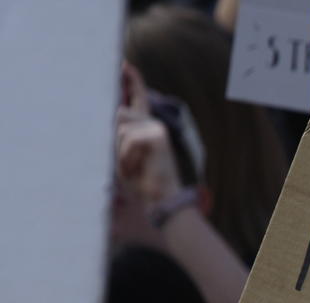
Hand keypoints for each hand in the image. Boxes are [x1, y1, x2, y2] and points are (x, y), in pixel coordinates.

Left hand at [115, 63, 182, 207]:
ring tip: (136, 167)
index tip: (125, 66)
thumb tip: (120, 111)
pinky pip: (128, 141)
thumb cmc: (144, 182)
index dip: (133, 82)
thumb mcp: (126, 156)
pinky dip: (127, 158)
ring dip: (121, 152)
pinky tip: (140, 168)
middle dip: (118, 138)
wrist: (162, 199)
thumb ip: (123, 135)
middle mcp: (154, 125)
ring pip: (121, 128)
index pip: (139, 101)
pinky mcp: (157, 136)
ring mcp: (157, 129)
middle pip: (120, 114)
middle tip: (131, 163)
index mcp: (148, 129)